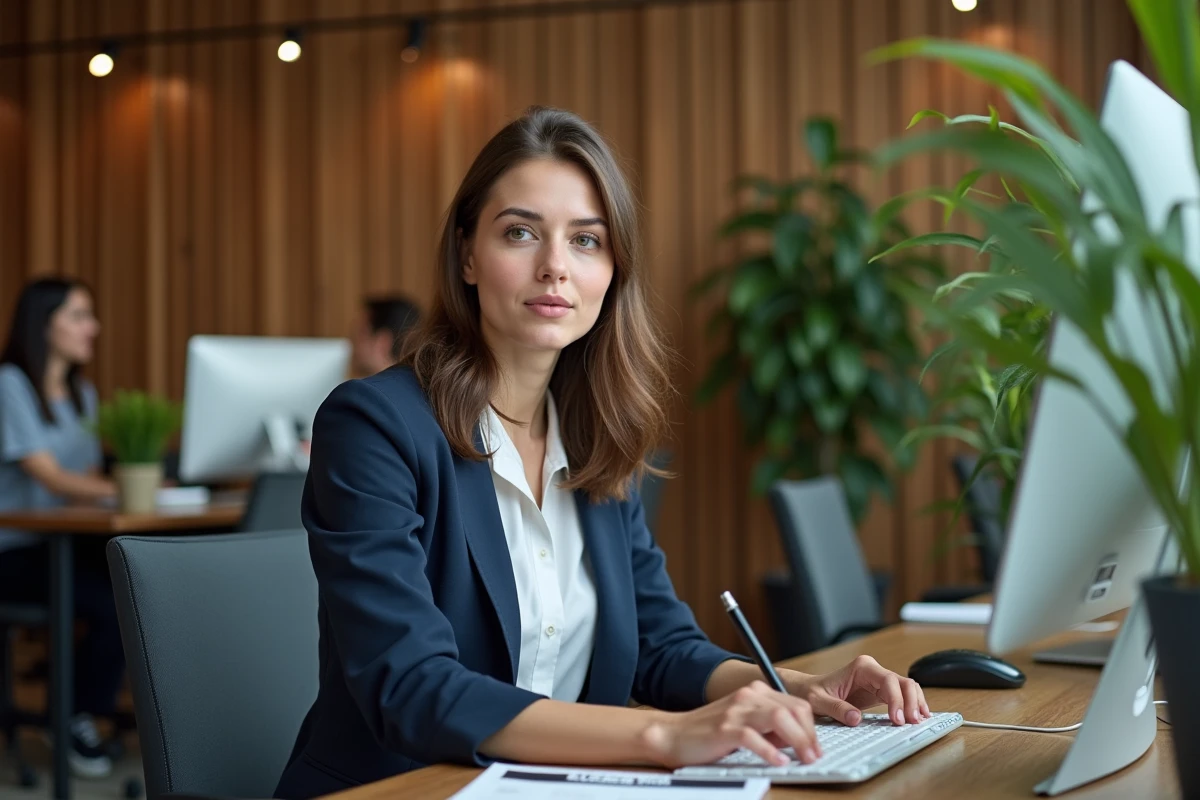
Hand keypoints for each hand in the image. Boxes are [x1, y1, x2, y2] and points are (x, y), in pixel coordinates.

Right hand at [643, 681, 821, 768]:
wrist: (673, 733)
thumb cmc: (709, 731)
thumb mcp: (744, 722)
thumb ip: (768, 726)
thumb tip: (795, 738)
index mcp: (755, 692)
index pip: (796, 704)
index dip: (811, 727)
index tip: (816, 747)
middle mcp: (748, 696)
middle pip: (792, 709)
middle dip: (809, 735)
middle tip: (814, 756)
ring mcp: (736, 710)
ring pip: (779, 719)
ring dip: (798, 741)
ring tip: (803, 759)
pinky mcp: (725, 728)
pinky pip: (754, 737)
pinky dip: (770, 751)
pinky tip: (779, 762)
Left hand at [786, 655, 930, 726]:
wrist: (809, 689)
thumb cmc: (812, 691)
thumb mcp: (818, 701)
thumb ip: (836, 708)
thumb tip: (856, 718)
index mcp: (861, 667)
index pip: (888, 680)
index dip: (896, 699)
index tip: (897, 719)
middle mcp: (873, 671)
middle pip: (903, 682)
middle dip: (911, 701)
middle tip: (912, 722)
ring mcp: (879, 680)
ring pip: (907, 688)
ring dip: (915, 703)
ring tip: (919, 721)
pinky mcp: (880, 692)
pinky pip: (902, 696)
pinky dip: (912, 705)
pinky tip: (918, 716)